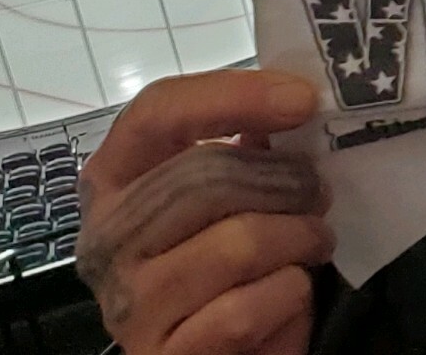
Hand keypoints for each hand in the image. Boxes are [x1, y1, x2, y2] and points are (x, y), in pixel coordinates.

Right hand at [76, 71, 331, 354]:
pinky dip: (288, 295)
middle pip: (207, 177)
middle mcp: (105, 237)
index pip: (156, 113)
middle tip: (321, 193)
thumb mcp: (226, 200)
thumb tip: (289, 102)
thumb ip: (242, 151)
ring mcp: (127, 301)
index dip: (234, 96)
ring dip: (298, 238)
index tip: (303, 99)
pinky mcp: (162, 353)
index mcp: (112, 182)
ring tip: (313, 242)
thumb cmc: (226, 268)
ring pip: (237, 243)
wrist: (220, 350)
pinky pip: (246, 308)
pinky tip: (290, 292)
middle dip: (286, 181)